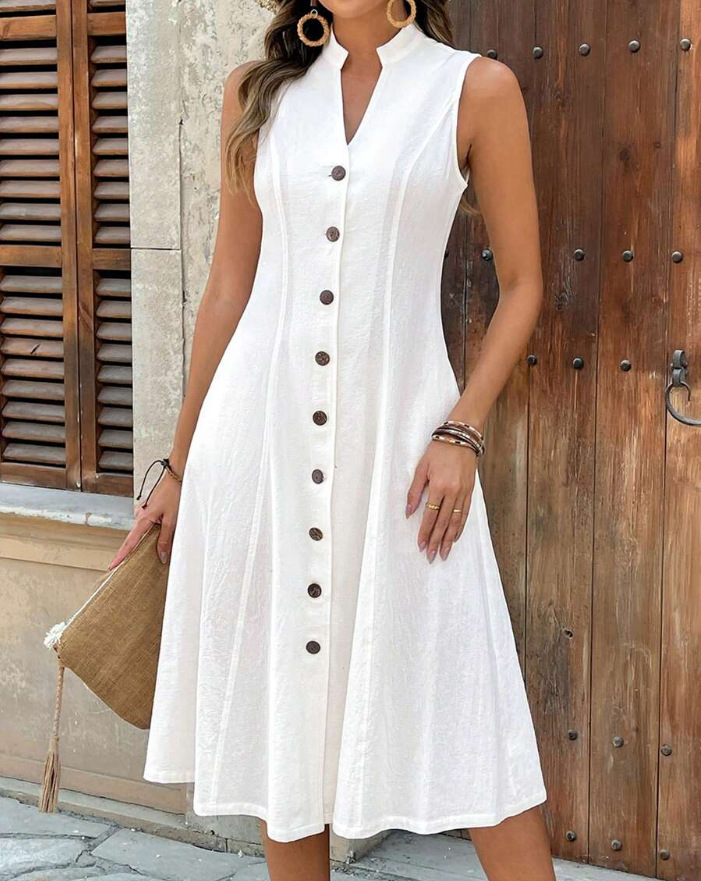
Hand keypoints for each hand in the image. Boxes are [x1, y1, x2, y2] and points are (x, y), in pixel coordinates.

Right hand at [108, 473, 181, 568]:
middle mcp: (141, 515)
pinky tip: (162, 527)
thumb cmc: (174, 494)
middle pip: (135, 538)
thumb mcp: (172, 520)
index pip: (130, 542)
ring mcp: (144, 512)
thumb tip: (162, 556)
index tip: (112, 566)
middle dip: (134, 550)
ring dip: (147, 538)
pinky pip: (148, 524)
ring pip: (143, 531)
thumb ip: (165, 539)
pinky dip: (152, 529)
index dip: (121, 556)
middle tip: (130, 561)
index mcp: (143, 519)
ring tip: (157, 544)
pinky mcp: (149, 509)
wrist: (176, 477)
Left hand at [406, 439, 476, 561]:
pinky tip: (454, 537)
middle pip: (443, 523)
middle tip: (431, 556)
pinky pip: (465, 514)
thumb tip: (409, 512)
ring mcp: (463, 493)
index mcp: (439, 486)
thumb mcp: (422, 468)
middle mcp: (453, 492)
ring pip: (456, 522)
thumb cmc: (438, 450)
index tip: (420, 545)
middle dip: (436, 541)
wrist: (462, 437)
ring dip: (448, 539)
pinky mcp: (470, 492)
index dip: (424, 532)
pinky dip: (460, 527)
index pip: (430, 515)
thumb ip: (414, 491)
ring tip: (443, 553)